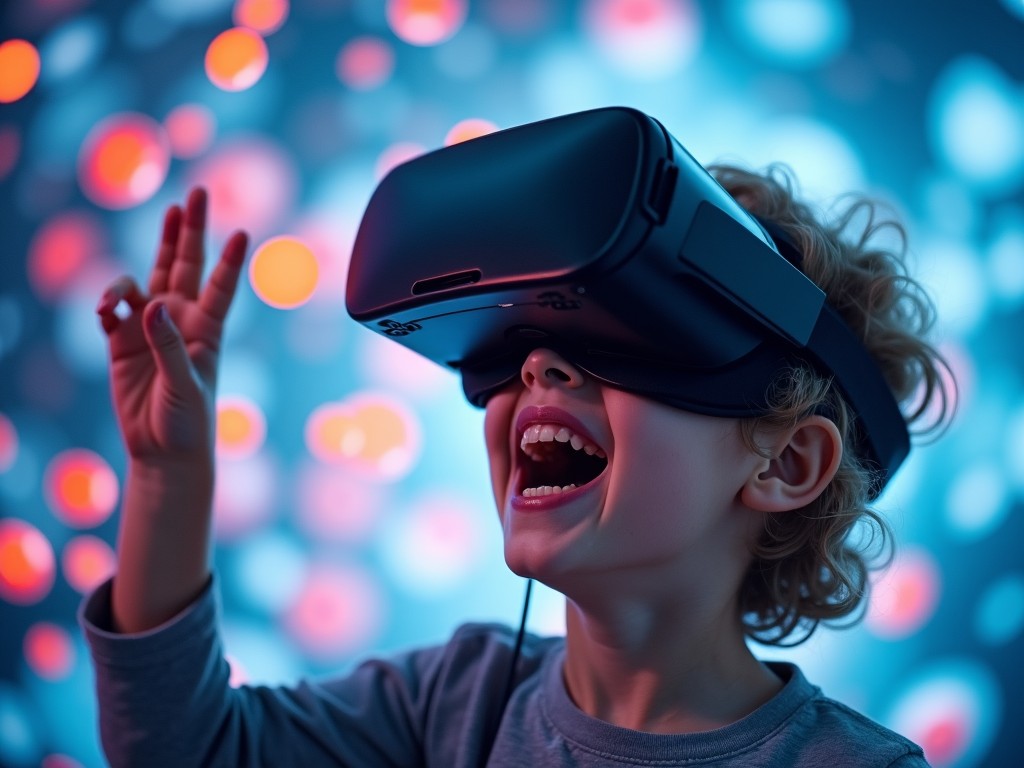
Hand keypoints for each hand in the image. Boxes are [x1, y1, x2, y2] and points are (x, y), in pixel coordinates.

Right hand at [97, 187, 248, 466]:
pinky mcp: (122, 343)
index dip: (230, 260)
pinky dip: (107, 303)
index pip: (221, 287)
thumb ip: (168, 345)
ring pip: (147, 279)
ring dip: (137, 266)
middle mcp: (181, 321)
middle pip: (186, 265)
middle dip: (189, 230)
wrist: (163, 452)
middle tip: (197, 193)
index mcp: (207, 331)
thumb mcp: (185, 385)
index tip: (243, 232)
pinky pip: (113, 310)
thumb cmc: (188, 422)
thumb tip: (151, 305)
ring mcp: (150, 329)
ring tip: (115, 296)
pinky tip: (103, 311)